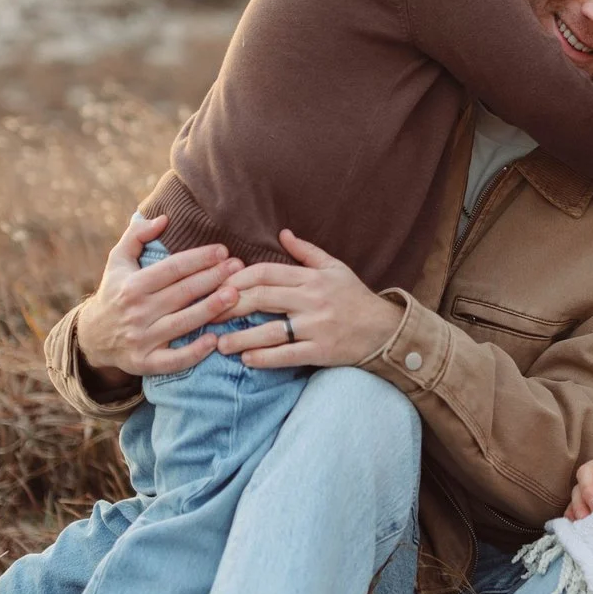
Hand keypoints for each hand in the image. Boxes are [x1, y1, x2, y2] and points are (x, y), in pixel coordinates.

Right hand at [73, 213, 243, 382]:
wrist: (93, 336)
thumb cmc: (114, 292)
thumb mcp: (117, 260)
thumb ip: (137, 236)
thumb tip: (163, 218)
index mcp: (132, 285)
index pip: (172, 268)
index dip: (199, 258)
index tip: (223, 250)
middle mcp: (136, 312)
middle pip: (182, 293)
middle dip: (212, 278)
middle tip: (239, 267)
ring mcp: (141, 339)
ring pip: (182, 323)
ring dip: (210, 309)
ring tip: (236, 295)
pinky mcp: (145, 363)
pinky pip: (173, 360)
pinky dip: (194, 352)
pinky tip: (215, 340)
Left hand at [216, 231, 402, 369]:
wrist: (385, 330)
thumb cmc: (356, 298)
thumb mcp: (335, 268)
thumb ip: (306, 251)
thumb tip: (283, 233)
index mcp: (311, 278)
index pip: (266, 273)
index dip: (237, 279)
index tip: (217, 288)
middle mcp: (312, 300)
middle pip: (262, 298)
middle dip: (230, 306)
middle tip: (207, 314)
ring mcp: (316, 326)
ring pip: (271, 330)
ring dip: (242, 337)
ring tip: (220, 343)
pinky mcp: (321, 350)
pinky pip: (288, 354)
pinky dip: (265, 358)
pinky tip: (247, 360)